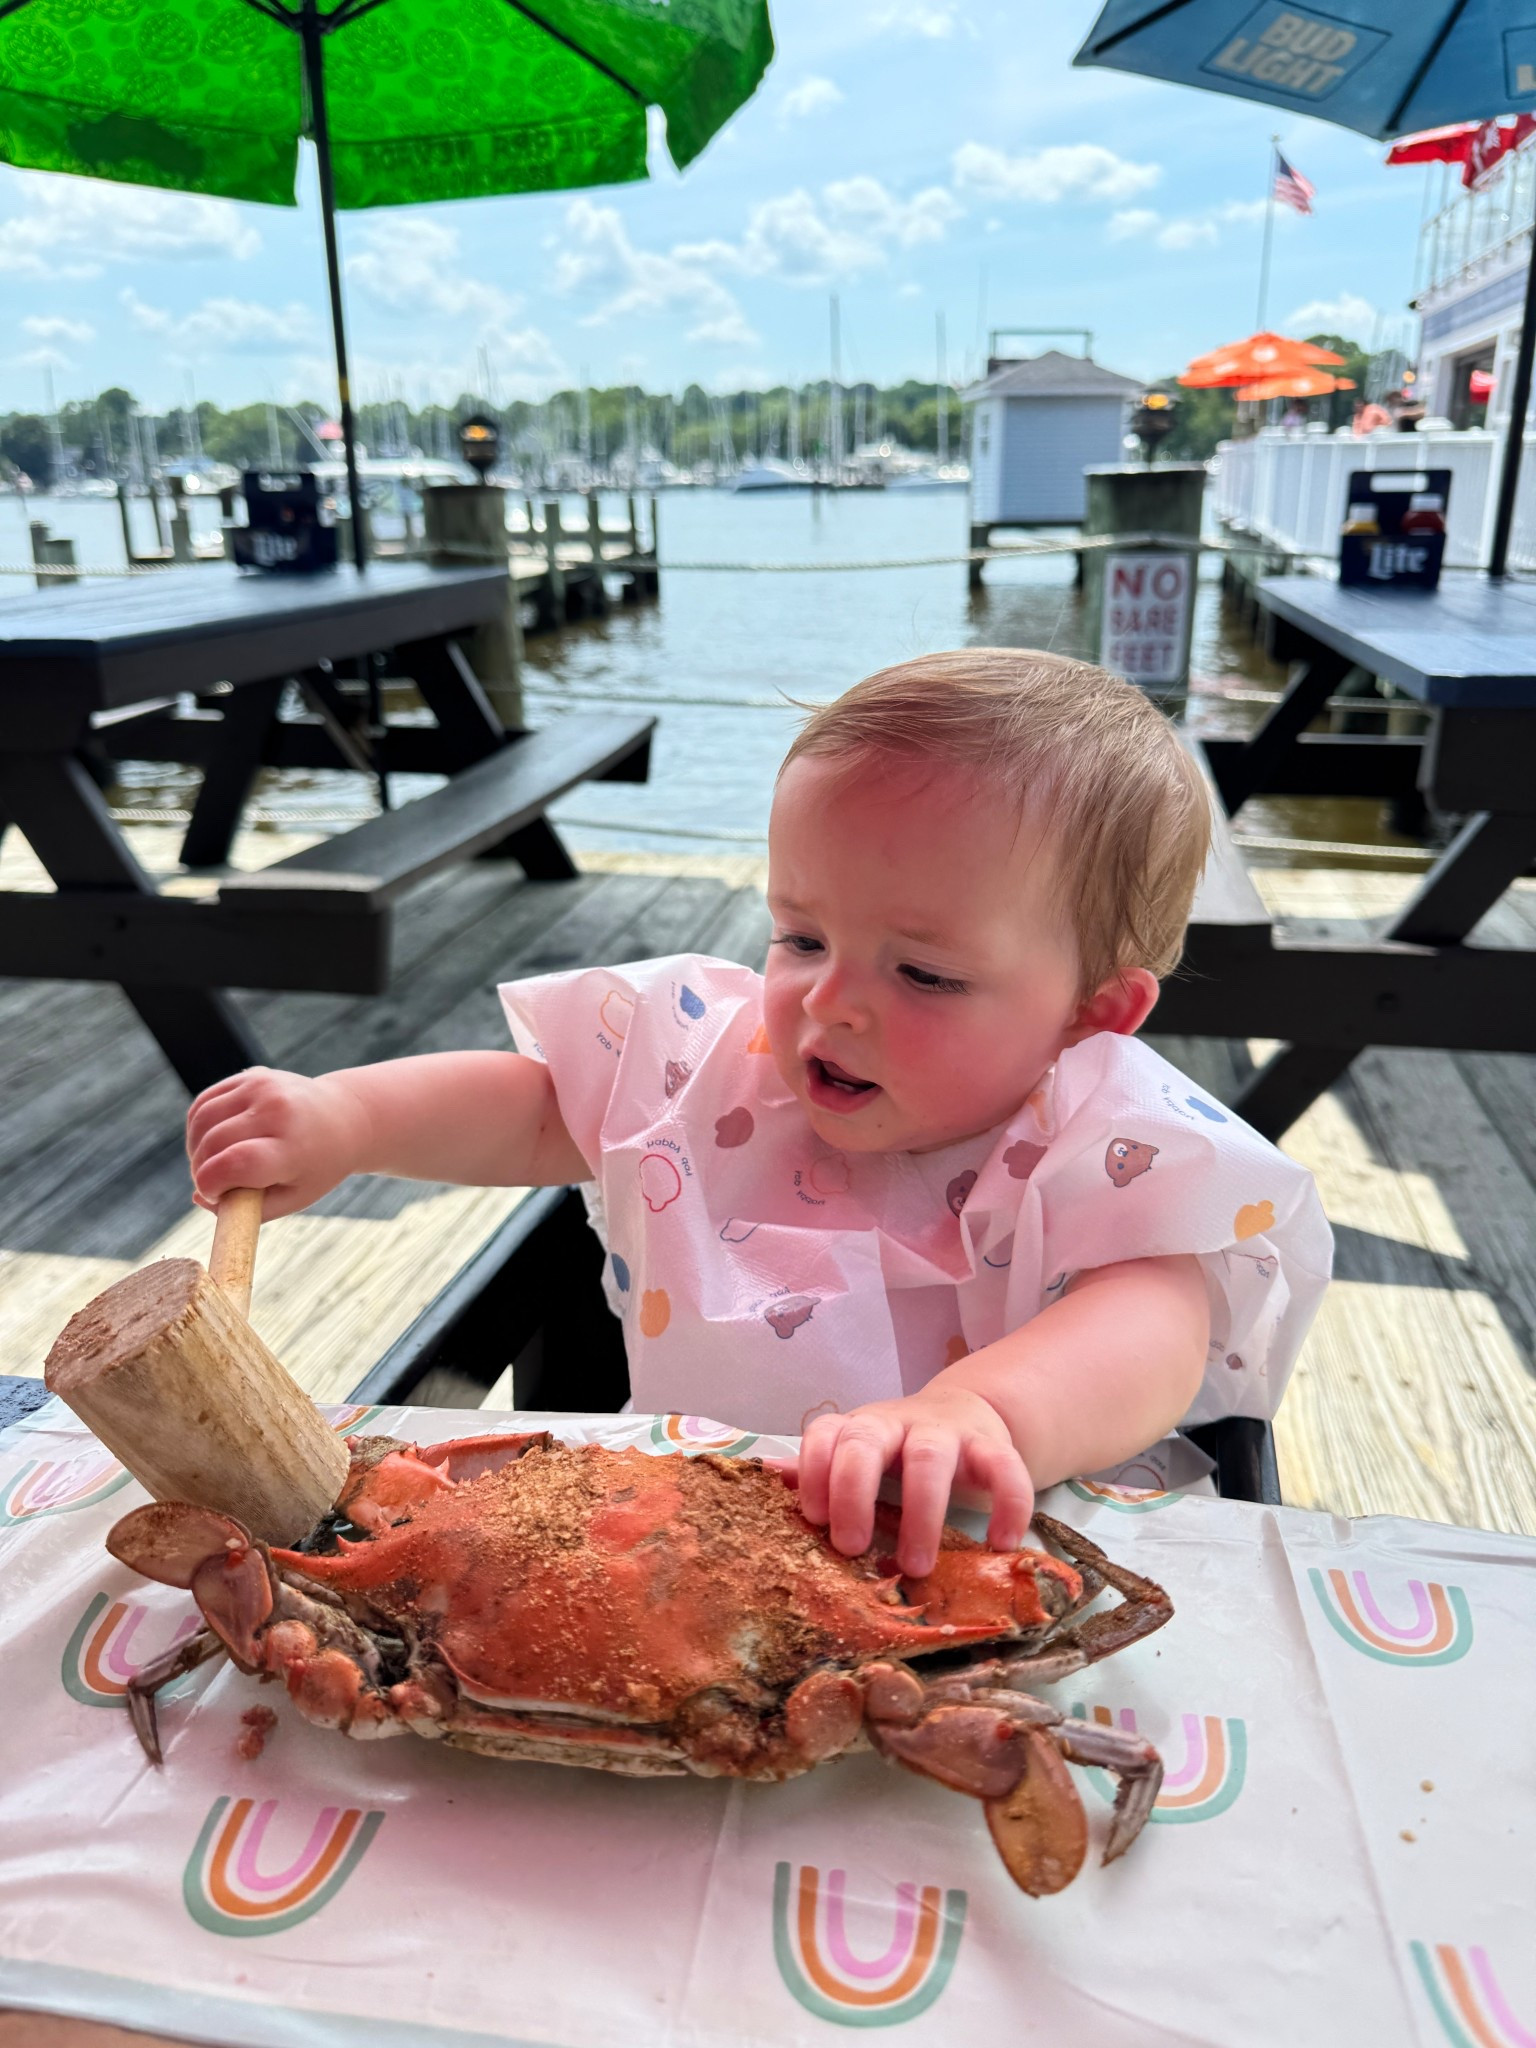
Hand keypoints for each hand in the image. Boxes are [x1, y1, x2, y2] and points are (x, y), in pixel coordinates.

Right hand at [186, 1067, 369, 1218]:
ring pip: (201, 1121)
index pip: (236, 1163)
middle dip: (200, 1170)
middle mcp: (277, 1111)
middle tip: (213, 1184)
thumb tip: (199, 1197)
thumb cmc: (317, 1165)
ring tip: (211, 1164)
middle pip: (213, 1144)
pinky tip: (212, 1142)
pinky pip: (204, 1103)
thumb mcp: (294, 1198)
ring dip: (195, 1149)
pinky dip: (198, 1127)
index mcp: (294, 1147)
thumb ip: (247, 1209)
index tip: (215, 1194)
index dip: (212, 1184)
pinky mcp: (250, 1075)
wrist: (344, 1117)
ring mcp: (262, 1087)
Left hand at [794, 1385, 1033, 1580]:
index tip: (812, 1519)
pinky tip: (1000, 1544)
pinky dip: (1007, 1503)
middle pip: (865, 1441)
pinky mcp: (991, 1445)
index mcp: (857, 1429)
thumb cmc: (898, 1453)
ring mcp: (945, 1432)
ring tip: (916, 1565)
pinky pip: (1003, 1466)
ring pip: (930, 1457)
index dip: (812, 1471)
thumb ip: (819, 1471)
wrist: (965, 1414)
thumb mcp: (857, 1459)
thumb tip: (761, 1478)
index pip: (824, 1435)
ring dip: (921, 1512)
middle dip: (854, 1493)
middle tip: (853, 1549)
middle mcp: (896, 1423)